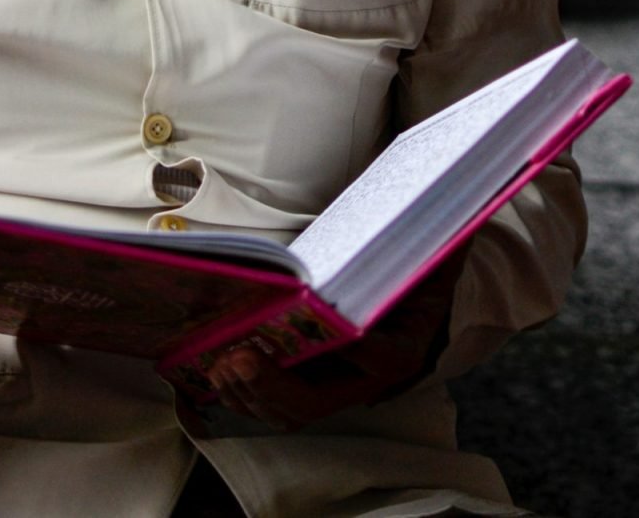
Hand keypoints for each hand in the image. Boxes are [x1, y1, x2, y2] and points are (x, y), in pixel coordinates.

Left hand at [188, 245, 467, 431]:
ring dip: (248, 394)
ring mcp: (332, 385)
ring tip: (220, 363)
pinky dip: (241, 394)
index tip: (318, 323)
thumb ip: (415, 243)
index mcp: (405, 345)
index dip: (353, 350)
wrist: (398, 275)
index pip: (386, 359)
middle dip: (271, 385)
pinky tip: (216, 369)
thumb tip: (421, 225)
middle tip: (238, 357)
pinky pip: (270, 403)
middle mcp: (368, 378)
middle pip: (317, 403)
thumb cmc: (402, 259)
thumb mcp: (416, 248)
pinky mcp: (305, 382)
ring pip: (287, 412)